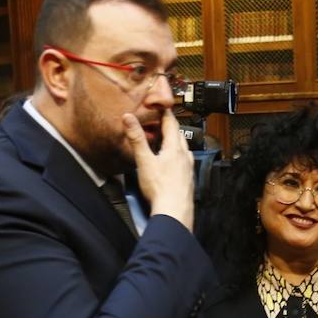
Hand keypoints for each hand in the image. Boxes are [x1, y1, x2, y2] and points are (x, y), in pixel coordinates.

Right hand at [123, 110, 193, 227]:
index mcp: (175, 148)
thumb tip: (129, 118)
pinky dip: (178, 156)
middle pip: (179, 136)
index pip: (171, 124)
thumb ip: (137, 139)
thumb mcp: (144, 160)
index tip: (162, 106)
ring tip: (168, 140)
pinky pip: (185, 162)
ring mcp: (188, 168)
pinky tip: (174, 163)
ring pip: (184, 149)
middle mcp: (185, 156)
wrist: (174, 212)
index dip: (166, 113)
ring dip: (176, 142)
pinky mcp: (188, 179)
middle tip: (163, 121)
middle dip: (171, 127)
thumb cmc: (160, 189)